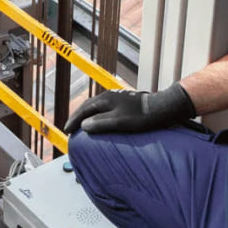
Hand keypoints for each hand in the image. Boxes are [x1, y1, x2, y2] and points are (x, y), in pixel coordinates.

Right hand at [64, 82, 194, 134]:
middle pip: (88, 106)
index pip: (83, 110)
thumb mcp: (119, 122)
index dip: (74, 120)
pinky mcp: (123, 101)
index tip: (66, 131)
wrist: (161, 108)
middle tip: (71, 129)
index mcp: (104, 100)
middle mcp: (108, 96)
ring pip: (96, 106)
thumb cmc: (141, 117)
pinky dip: (96, 115)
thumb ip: (100, 123)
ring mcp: (116, 97)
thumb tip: (83, 125)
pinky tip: (100, 121)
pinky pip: (104, 108)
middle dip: (78, 117)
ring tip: (82, 126)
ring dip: (87, 116)